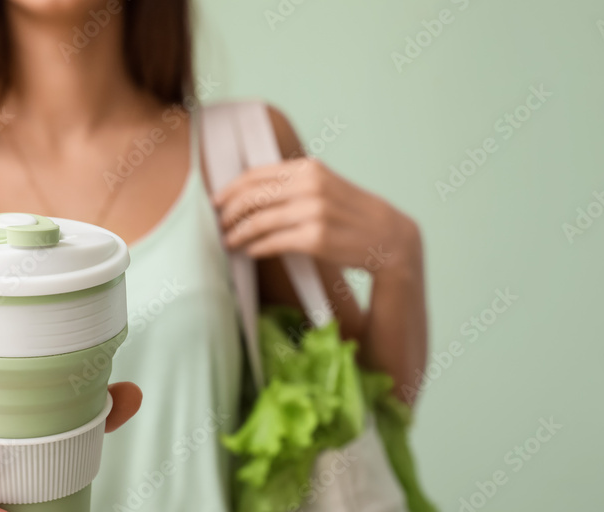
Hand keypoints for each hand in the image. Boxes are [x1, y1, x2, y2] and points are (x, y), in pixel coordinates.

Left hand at [214, 157, 420, 276]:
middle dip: (228, 212)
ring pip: (259, 221)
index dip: (230, 189)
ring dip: (238, 233)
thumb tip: (251, 192)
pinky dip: (256, 247)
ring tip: (228, 241)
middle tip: (218, 224)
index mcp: (309, 168)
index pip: (256, 175)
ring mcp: (314, 212)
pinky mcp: (315, 239)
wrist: (387, 236)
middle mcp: (310, 186)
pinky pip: (273, 242)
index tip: (215, 201)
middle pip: (252, 196)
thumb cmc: (351, 213)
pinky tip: (250, 251)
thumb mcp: (325, 185)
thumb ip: (293, 183)